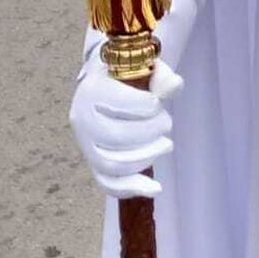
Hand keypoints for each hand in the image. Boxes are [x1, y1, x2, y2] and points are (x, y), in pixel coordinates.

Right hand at [69, 52, 182, 198]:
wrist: (106, 87)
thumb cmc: (129, 78)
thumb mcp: (145, 69)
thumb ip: (161, 77)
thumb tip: (175, 85)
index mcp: (92, 90)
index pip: (118, 104)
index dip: (146, 106)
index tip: (159, 103)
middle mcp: (82, 119)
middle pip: (117, 137)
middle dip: (150, 132)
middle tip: (167, 123)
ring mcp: (86, 145)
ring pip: (113, 164)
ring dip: (147, 157)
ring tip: (166, 144)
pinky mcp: (94, 163)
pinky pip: (107, 183)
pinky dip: (132, 188)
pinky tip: (155, 188)